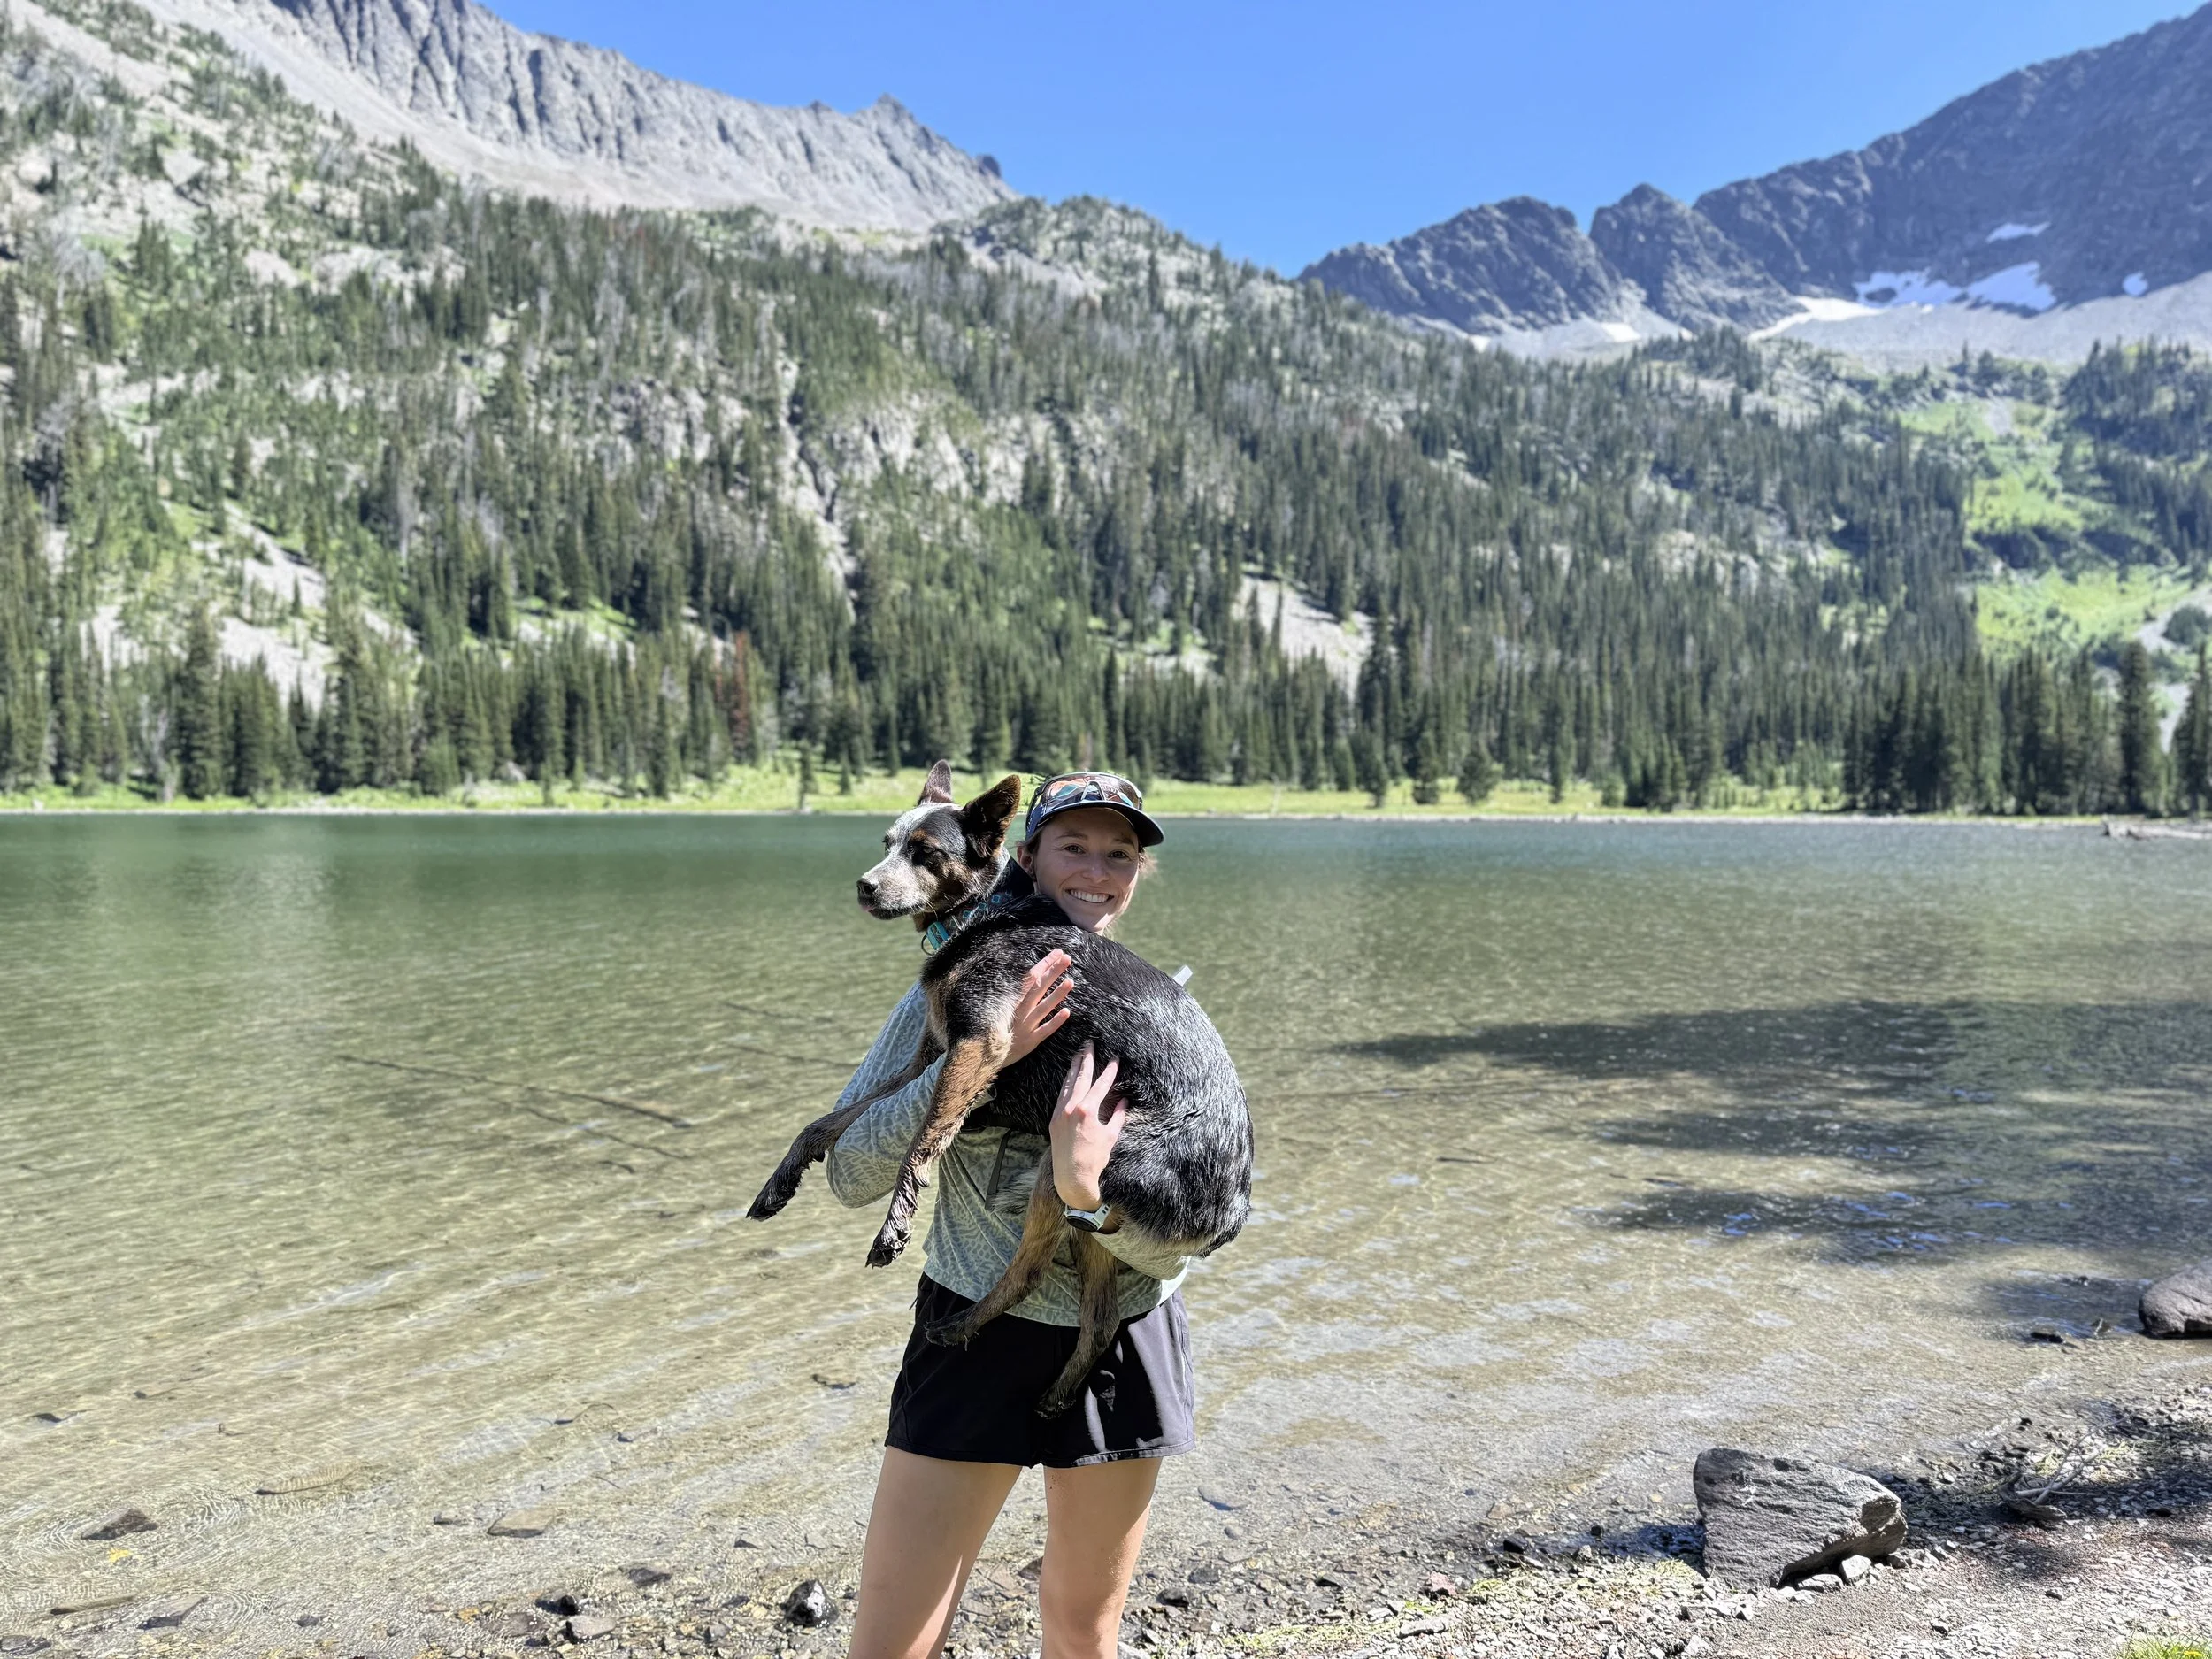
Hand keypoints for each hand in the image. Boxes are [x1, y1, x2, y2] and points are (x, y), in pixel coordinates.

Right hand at [1004, 948, 1073, 1065]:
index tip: (1058, 953)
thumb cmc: (998, 1029)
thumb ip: (1017, 994)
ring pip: (1044, 1007)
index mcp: (1015, 1000)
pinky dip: (1055, 1021)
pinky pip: (1045, 1030)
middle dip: (1053, 972)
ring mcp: (1026, 1025)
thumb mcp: (1004, 1008)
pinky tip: (1066, 1011)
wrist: (986, 1054)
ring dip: (1057, 994)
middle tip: (1067, 959)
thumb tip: (1032, 978)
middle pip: (1039, 988)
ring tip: (1070, 981)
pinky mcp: (1031, 1040)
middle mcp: (1021, 1010)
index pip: (1032, 978)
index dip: (1045, 965)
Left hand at [1050, 1042, 1126, 1211]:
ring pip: (1068, 1084)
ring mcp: (1060, 1113)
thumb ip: (1118, 1116)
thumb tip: (1124, 1102)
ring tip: (1077, 1054)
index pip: (1100, 1085)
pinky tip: (1069, 1079)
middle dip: (1086, 1059)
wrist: (1072, 1177)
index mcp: (1087, 1110)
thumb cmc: (1095, 1159)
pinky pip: (1060, 1096)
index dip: (1109, 1071)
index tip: (1115, 1059)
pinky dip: (1066, 1085)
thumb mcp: (1110, 1136)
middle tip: (1088, 1044)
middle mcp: (1071, 1108)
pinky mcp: (1053, 1120)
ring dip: (1073, 1068)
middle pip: (1080, 1077)